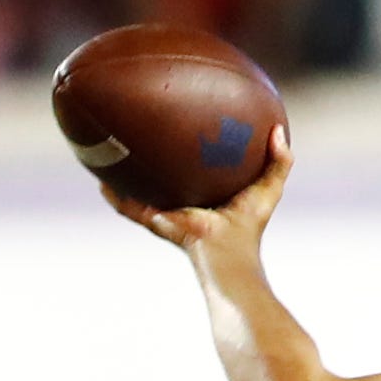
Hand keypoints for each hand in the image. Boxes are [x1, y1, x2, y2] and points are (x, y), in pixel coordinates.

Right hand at [102, 121, 292, 255]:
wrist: (228, 255)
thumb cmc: (249, 227)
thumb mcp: (268, 189)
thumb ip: (279, 162)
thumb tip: (279, 130)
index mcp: (205, 194)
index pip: (194, 168)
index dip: (188, 149)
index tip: (182, 124)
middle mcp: (183, 202)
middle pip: (164, 175)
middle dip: (152, 155)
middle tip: (141, 128)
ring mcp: (166, 213)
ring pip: (140, 189)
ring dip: (124, 171)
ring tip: (108, 146)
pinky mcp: (155, 221)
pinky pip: (128, 207)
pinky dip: (114, 196)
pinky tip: (101, 179)